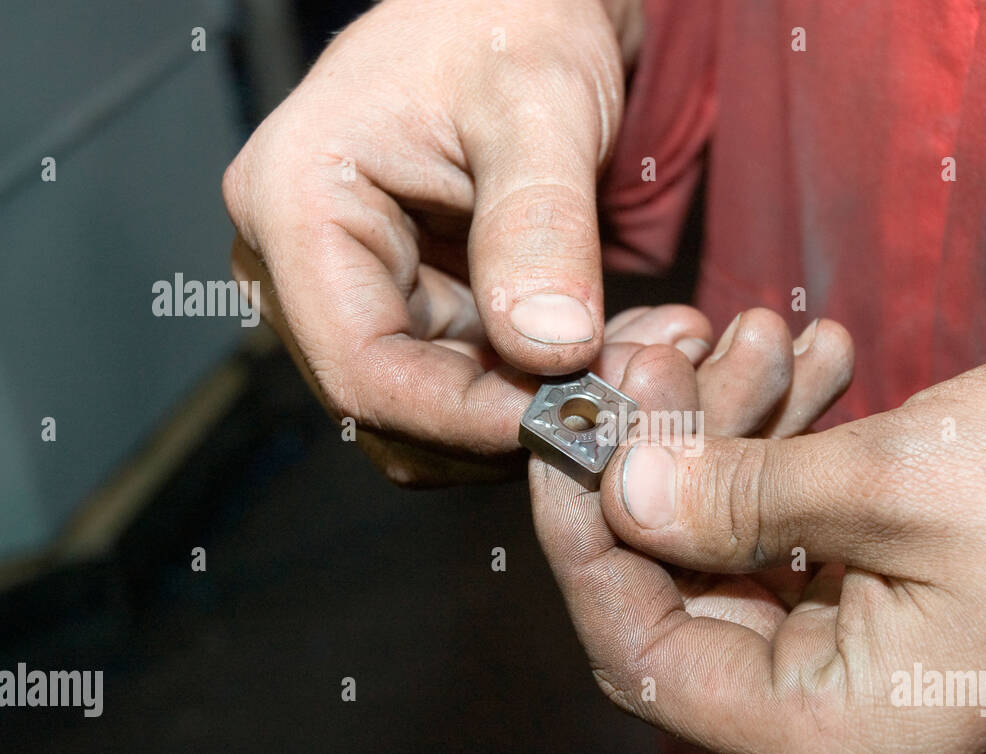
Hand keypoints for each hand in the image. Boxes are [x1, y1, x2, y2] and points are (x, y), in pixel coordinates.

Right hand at [222, 0, 644, 483]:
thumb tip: (548, 352)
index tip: (573, 426)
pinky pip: (469, 384)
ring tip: (638, 362)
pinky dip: (540, 388)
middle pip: (394, 409)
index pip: (364, 371)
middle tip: (627, 396)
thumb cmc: (509, 12)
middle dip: (510, 420)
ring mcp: (354, 288)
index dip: (467, 419)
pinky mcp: (408, 303)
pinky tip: (616, 350)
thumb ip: (538, 225)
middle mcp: (302, 263)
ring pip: (437, 412)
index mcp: (294, 206)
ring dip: (535, 412)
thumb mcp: (536, 105)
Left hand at [532, 346, 985, 753]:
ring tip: (748, 337)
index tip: (563, 441)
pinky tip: (796, 369)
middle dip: (663, 464)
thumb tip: (620, 494)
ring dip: (727, 441)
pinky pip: (795, 539)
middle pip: (685, 599)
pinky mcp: (891, 611)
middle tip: (661, 356)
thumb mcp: (900, 481)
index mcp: (841, 734)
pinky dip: (782, 455)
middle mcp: (844, 723)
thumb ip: (741, 498)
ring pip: (735, 555)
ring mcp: (868, 669)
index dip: (586, 546)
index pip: (649, 659)